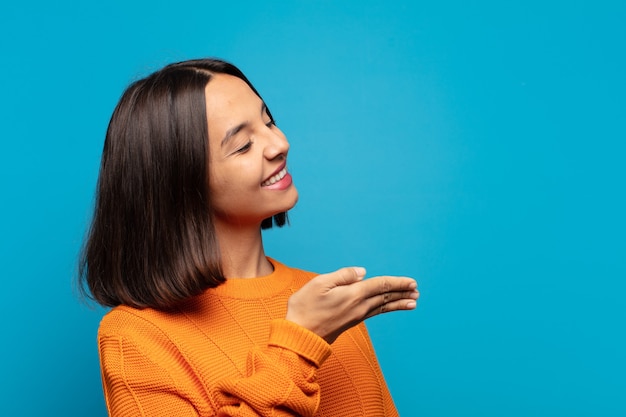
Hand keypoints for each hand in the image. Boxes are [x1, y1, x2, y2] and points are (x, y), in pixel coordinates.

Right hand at [286, 267, 418, 343]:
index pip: (381, 285)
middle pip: (386, 297)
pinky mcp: (351, 322)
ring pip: (383, 307)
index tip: (412, 282)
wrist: (300, 336)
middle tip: (417, 290)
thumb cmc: (305, 308)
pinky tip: (387, 308)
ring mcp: (356, 316)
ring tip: (412, 301)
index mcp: (353, 294)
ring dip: (398, 302)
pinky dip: (386, 309)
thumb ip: (342, 276)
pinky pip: (375, 312)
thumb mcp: (319, 284)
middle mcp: (359, 306)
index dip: (397, 282)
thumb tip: (362, 272)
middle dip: (402, 293)